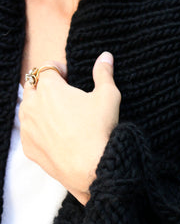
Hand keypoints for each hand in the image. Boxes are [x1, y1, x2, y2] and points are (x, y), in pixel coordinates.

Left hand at [20, 52, 120, 205]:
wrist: (90, 167)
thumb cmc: (99, 130)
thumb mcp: (108, 97)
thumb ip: (103, 73)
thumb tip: (105, 56)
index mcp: (49, 87)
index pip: (47, 67)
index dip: (60, 69)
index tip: (70, 77)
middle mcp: (32, 104)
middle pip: (33, 86)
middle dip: (46, 86)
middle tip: (65, 96)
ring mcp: (27, 127)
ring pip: (27, 108)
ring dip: (40, 107)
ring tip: (61, 117)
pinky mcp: (27, 146)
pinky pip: (29, 131)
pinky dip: (39, 130)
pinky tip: (57, 136)